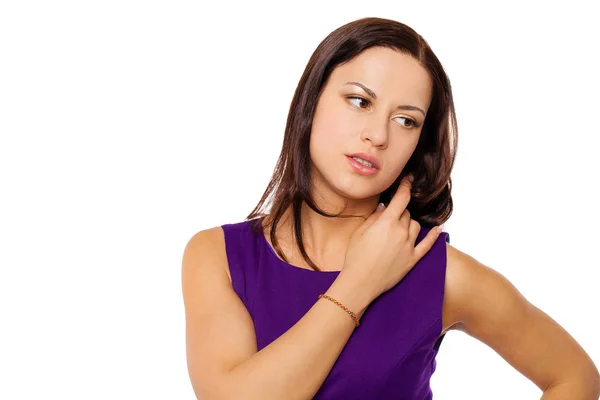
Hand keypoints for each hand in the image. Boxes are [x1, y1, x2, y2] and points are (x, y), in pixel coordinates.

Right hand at [341, 175, 441, 298]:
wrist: (360, 282)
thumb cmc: (356, 257)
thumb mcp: (360, 232)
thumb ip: (374, 217)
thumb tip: (384, 208)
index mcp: (387, 222)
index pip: (401, 198)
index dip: (405, 186)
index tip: (408, 180)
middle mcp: (401, 232)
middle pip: (406, 213)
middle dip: (398, 211)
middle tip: (388, 217)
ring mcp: (409, 246)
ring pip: (415, 225)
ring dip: (408, 223)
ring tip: (397, 228)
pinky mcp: (412, 259)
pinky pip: (427, 244)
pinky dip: (433, 236)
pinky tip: (437, 229)